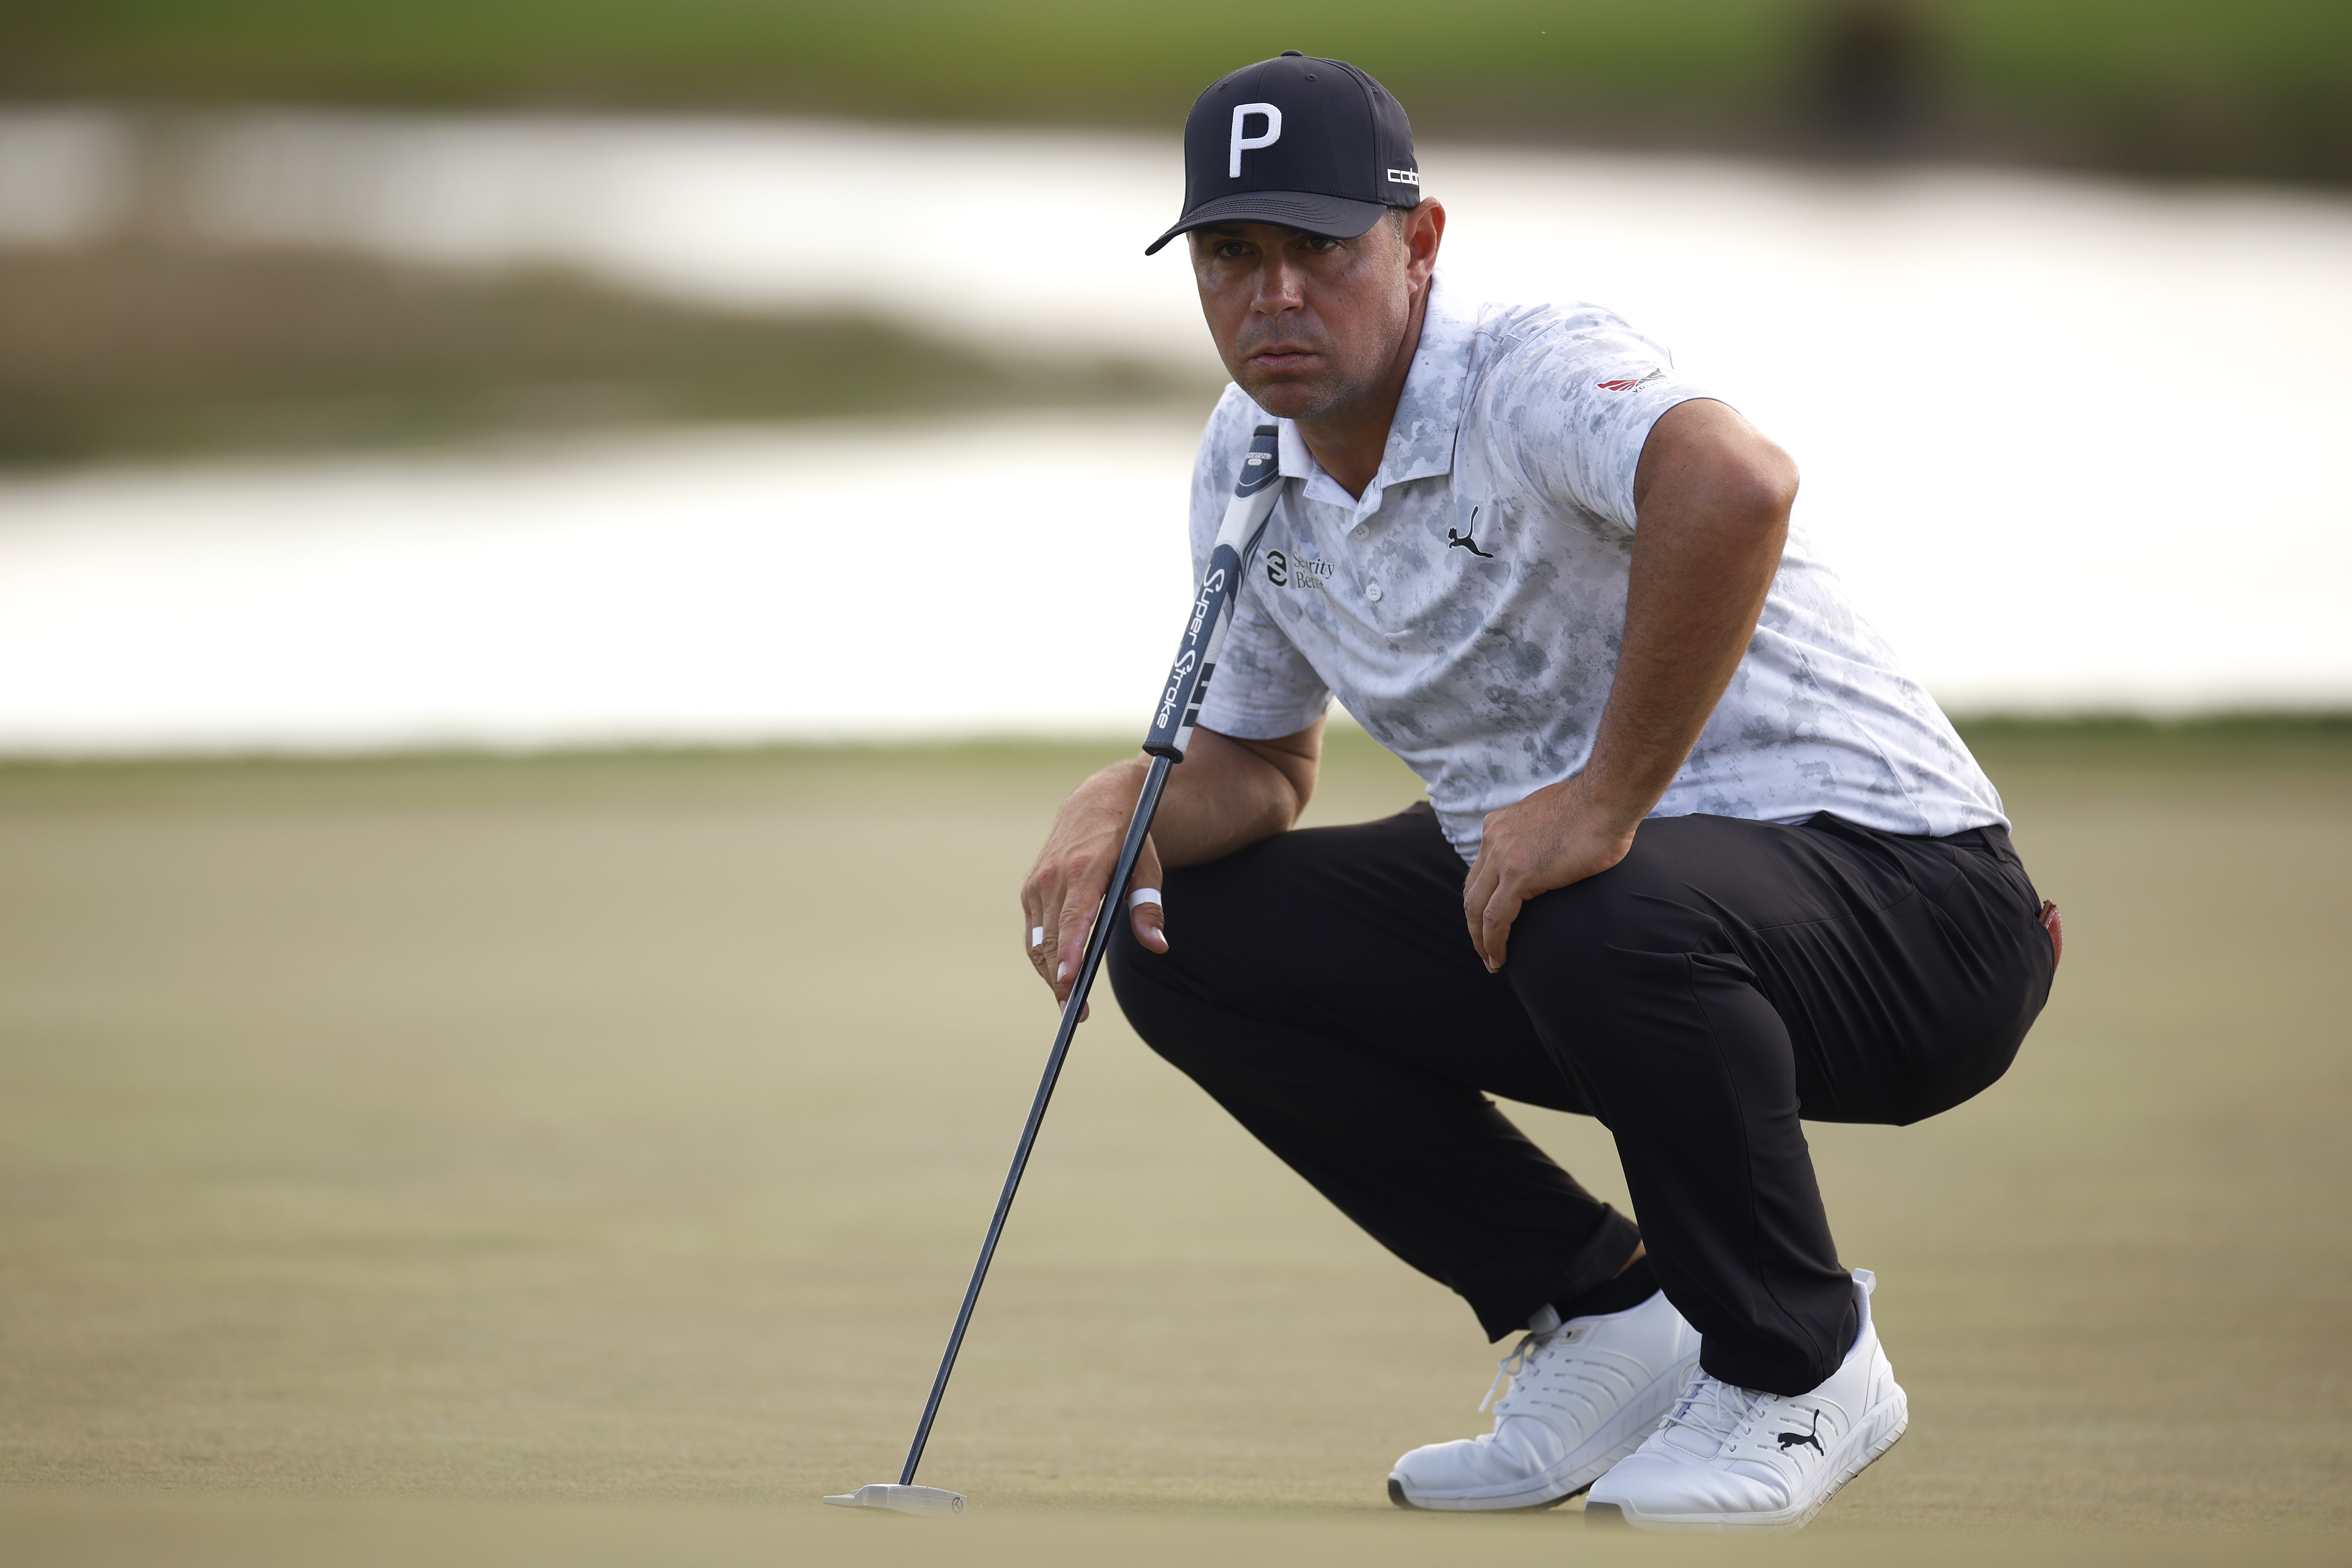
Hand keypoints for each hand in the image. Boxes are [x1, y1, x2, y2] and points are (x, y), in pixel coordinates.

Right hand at [1020, 761, 1167, 1016]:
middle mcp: (1054, 876)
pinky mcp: (1030, 888)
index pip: (1073, 919)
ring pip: (1036, 941)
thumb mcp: (1147, 867)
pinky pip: (1032, 932)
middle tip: (1075, 1013)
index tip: (1069, 983)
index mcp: (1084, 869)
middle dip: (1059, 980)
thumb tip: (1158, 946)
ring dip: (1049, 974)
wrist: (1095, 802)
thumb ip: (1150, 908)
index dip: (1069, 953)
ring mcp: (1037, 883)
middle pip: (1050, 939)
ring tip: (1067, 1003)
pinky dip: (1042, 955)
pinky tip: (1057, 974)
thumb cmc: (1129, 839)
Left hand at [1462, 775, 1640, 971]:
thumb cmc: (1594, 809)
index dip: (1480, 901)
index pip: (1479, 872)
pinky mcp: (1518, 873)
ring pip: (1477, 908)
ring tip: (1491, 961)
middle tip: (1484, 950)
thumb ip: (1537, 836)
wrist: (1607, 799)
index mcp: (1498, 825)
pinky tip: (1499, 959)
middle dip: (1474, 925)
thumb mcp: (1551, 819)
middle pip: (1472, 892)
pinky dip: (1494, 942)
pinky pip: (1496, 918)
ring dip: (1481, 940)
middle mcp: (1492, 838)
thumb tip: (1546, 852)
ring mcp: (1501, 855)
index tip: (1487, 923)